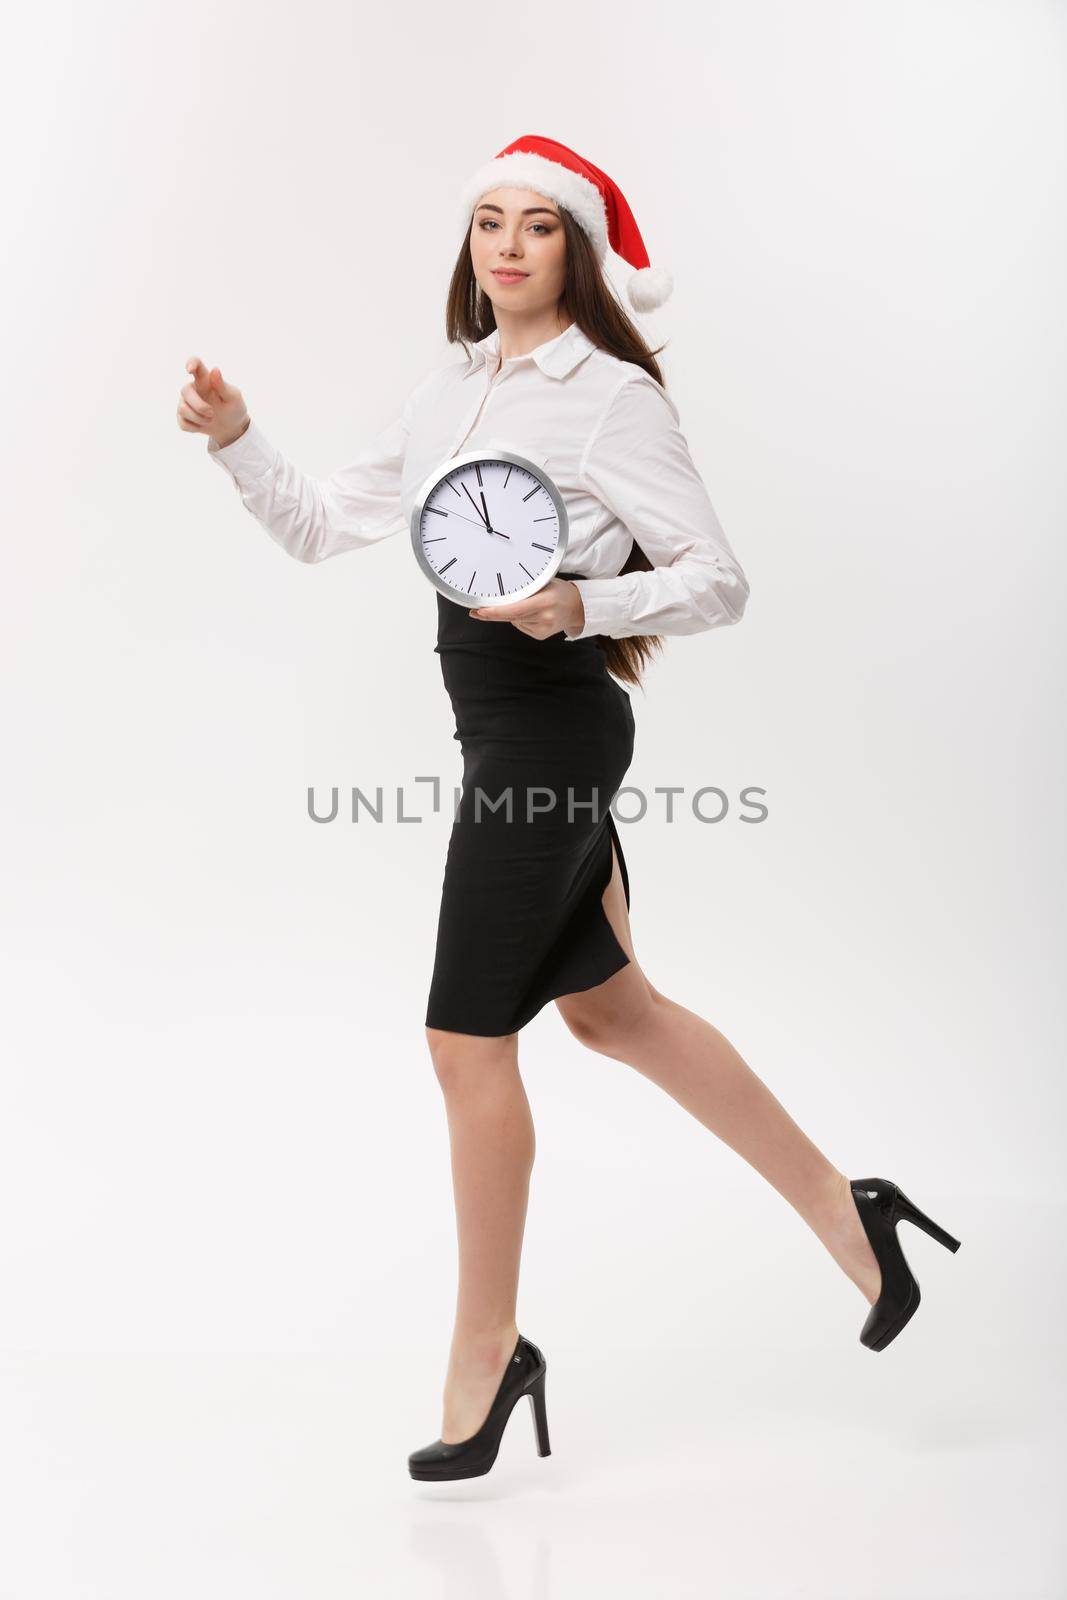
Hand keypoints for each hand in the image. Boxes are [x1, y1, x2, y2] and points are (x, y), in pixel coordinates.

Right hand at [177, 355, 249, 447]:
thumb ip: (223, 386)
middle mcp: (193, 388)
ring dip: (199, 418)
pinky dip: (195, 428)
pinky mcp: (182, 417)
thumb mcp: (233, 398)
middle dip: (199, 406)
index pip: (196, 364)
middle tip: (212, 413)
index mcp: (205, 379)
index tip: (190, 369)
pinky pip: (183, 423)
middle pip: (185, 390)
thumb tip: (215, 370)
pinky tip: (203, 425)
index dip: (191, 363)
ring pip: (182, 409)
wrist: (232, 427)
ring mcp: (185, 402)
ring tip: (210, 419)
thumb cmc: (233, 408)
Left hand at [470, 578, 584, 640]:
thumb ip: (525, 589)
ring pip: (514, 621)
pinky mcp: (540, 636)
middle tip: (477, 611)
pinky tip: (531, 614)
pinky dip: (520, 620)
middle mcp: (545, 616)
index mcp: (546, 600)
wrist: (577, 607)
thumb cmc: (559, 591)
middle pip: (511, 617)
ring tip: (528, 604)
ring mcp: (543, 629)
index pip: (515, 609)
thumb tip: (500, 593)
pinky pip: (521, 626)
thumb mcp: (545, 583)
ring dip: (512, 614)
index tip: (481, 610)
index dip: (496, 611)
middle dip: (493, 614)